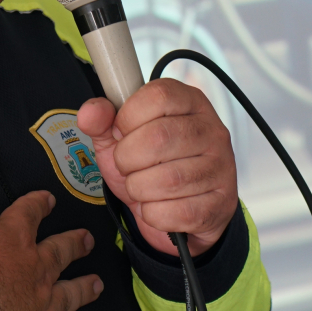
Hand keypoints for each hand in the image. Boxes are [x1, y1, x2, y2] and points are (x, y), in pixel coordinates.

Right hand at [0, 132, 102, 310]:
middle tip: (87, 239)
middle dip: (72, 244)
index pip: (27, 215)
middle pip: (57, 252)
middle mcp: (33, 271)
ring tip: (97, 284)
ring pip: (69, 294)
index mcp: (10, 240)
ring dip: (83, 288)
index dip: (37, 205)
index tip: (48, 198)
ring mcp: (40, 307)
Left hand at [77, 79, 237, 256]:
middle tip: (127, 167)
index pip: (158, 96)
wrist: (177, 213)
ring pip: (168, 179)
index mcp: (190, 102)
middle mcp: (212, 130)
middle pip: (159, 137)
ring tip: (141, 187)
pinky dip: (154, 214)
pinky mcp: (220, 203)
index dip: (128, 118)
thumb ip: (103, 122)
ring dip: (139, 189)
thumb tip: (90, 113)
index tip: (123, 133)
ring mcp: (221, 167)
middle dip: (127, 159)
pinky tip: (156, 206)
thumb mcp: (121, 139)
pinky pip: (177, 212)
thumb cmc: (150, 167)